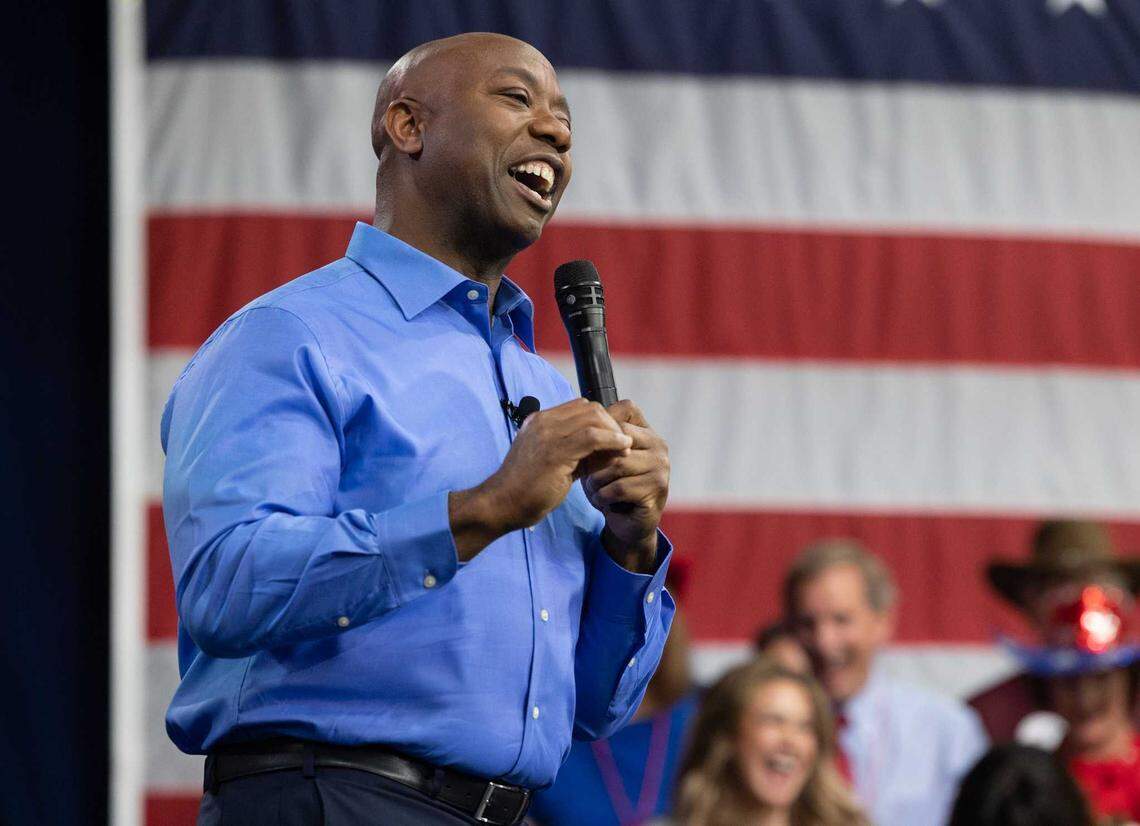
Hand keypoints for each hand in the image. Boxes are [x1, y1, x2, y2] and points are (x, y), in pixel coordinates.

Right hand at [449, 398, 631, 559]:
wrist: (502, 504)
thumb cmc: (525, 489)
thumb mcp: (550, 462)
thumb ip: (573, 452)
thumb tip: (602, 449)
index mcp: (538, 421)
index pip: (579, 407)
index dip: (601, 420)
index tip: (614, 437)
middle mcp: (542, 421)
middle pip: (589, 408)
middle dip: (611, 423)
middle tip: (623, 442)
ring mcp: (548, 434)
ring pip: (593, 418)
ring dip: (615, 431)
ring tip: (625, 448)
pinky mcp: (555, 451)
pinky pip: (593, 436)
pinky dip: (612, 440)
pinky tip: (622, 450)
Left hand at [582, 400, 669, 571]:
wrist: (626, 523)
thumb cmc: (610, 485)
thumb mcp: (601, 457)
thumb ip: (598, 437)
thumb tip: (579, 415)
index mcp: (647, 433)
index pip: (624, 411)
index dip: (599, 427)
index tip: (584, 445)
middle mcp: (659, 446)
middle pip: (617, 438)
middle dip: (595, 456)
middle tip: (583, 470)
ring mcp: (661, 468)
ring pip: (617, 464)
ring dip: (596, 479)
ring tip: (593, 487)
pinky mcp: (657, 491)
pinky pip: (620, 488)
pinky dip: (602, 496)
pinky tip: (600, 500)